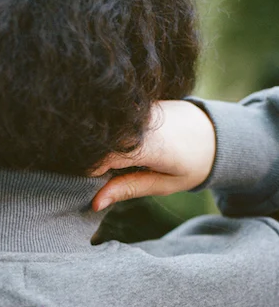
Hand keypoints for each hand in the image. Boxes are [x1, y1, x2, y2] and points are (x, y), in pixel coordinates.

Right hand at [89, 100, 216, 210]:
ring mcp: (135, 108)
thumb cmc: (192, 164)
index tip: (101, 185)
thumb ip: (128, 189)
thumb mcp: (164, 184)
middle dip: (97, 163)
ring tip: (126, 161)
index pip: (99, 159)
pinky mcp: (134, 103)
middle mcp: (137, 121)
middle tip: (114, 175)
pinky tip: (128, 147)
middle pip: (97, 146)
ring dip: (104, 150)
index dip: (93, 175)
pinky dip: (112, 140)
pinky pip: (112, 125)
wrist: (214, 132)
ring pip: (102, 135)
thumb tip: (94, 203)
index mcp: (147, 144)